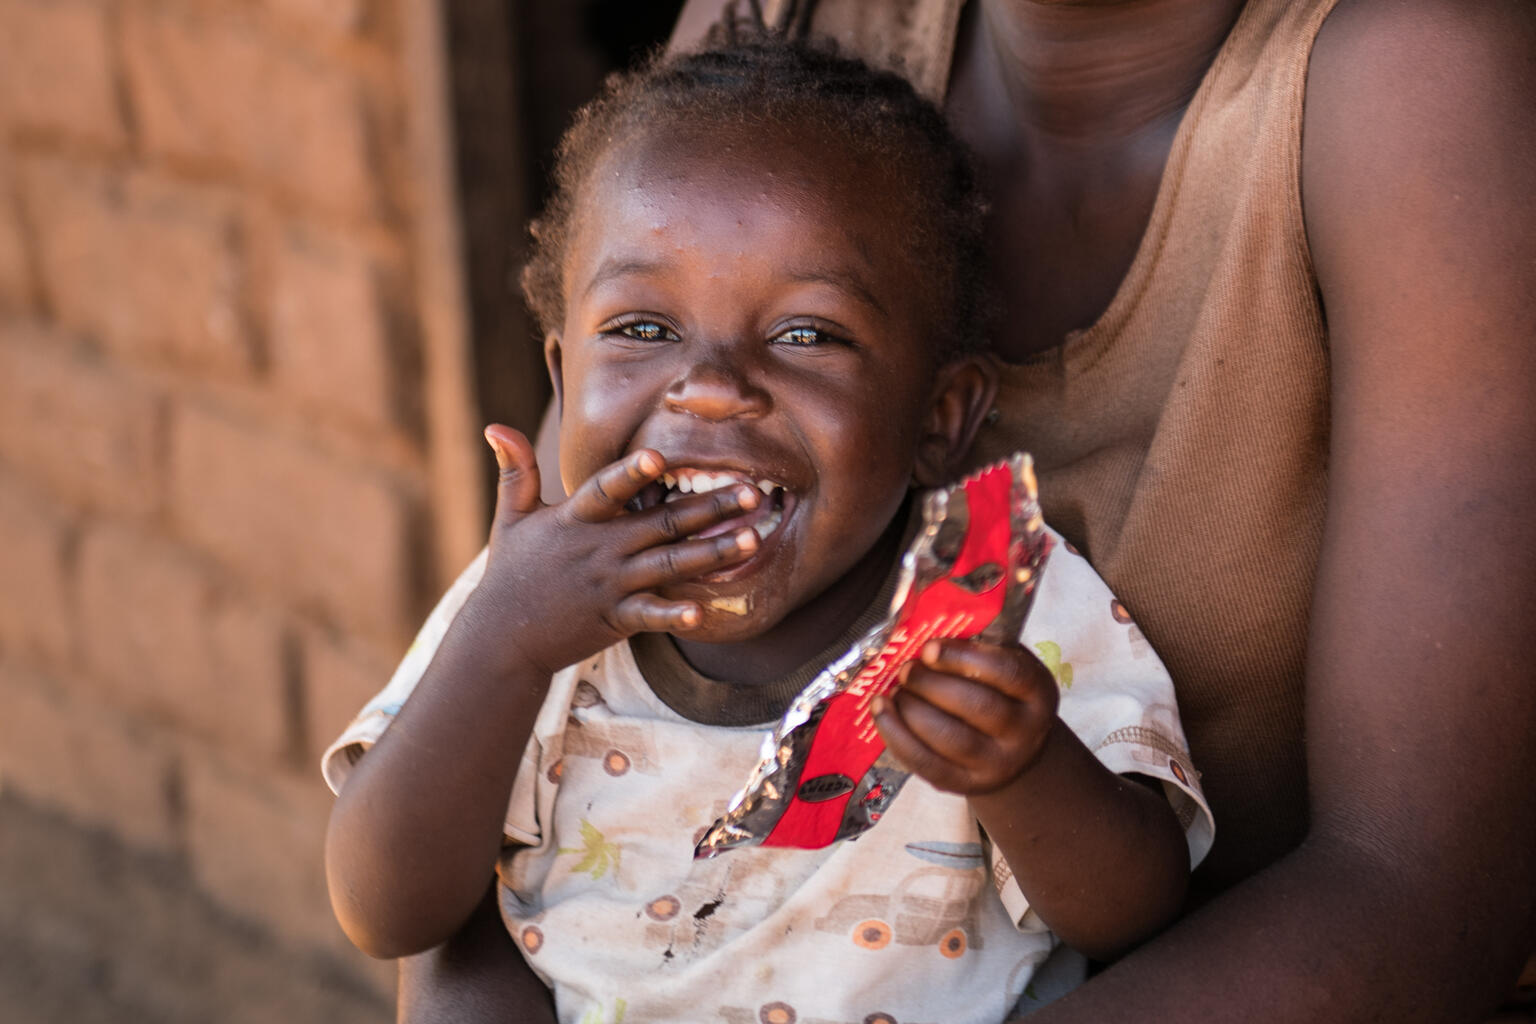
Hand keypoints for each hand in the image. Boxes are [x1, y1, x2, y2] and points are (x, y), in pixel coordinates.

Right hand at [476, 424, 761, 675]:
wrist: (502, 638)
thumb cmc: (512, 571)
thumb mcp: (511, 517)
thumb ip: (515, 470)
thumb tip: (495, 425)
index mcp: (576, 520)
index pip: (606, 490)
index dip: (630, 473)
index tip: (660, 455)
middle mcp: (599, 550)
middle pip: (661, 524)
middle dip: (710, 507)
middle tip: (754, 492)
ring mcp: (610, 585)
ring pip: (670, 566)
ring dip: (714, 553)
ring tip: (752, 539)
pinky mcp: (616, 618)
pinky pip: (651, 617)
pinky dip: (675, 615)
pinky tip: (703, 611)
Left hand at [871, 638, 1059, 794]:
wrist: (1015, 751)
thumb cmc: (1001, 693)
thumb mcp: (1005, 663)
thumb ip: (976, 646)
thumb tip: (923, 627)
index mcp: (1038, 693)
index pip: (1008, 673)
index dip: (964, 658)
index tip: (930, 648)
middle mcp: (1025, 732)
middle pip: (977, 707)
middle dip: (931, 684)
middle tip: (906, 669)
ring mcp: (997, 764)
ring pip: (950, 739)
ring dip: (912, 709)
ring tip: (894, 690)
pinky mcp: (966, 784)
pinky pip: (927, 764)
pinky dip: (897, 737)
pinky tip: (882, 713)